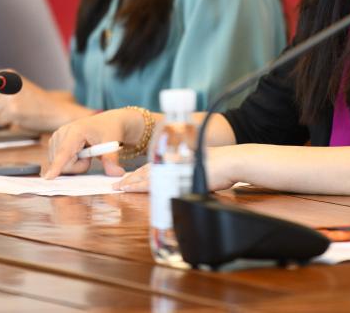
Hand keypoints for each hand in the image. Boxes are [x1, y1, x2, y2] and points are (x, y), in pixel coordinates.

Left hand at [0, 74, 55, 132]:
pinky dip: (6, 123)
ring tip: (14, 113)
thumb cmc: (34, 103)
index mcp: (7, 74)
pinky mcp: (13, 110)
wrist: (55, 111)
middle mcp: (7, 81)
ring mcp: (10, 95)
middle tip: (7, 111)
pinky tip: (18, 118)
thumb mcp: (15, 89)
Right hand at [44, 108, 145, 178]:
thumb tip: (117, 174)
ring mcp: (56, 137)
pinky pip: (58, 162)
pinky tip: (77, 152)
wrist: (107, 122)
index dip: (57, 166)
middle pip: (63, 164)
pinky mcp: (54, 142)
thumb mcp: (112, 143)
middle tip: (91, 155)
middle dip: (78, 166)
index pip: (65, 152)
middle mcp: (62, 132)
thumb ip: (111, 159)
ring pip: (60, 165)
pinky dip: (69, 162)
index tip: (48, 178)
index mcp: (76, 130)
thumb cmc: (110, 130)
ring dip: (74, 164)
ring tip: (85, 152)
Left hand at [115, 145, 238, 192]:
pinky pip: (156, 182)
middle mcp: (173, 161)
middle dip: (131, 178)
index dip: (140, 173)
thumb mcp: (199, 168)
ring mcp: (174, 168)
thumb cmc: (220, 166)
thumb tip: (183, 181)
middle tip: (117, 184)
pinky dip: (143, 187)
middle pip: (147, 171)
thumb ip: (188, 173)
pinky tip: (134, 190)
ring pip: (148, 176)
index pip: (154, 167)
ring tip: (121, 187)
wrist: (231, 162)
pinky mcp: (176, 175)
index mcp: (177, 159)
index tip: (128, 179)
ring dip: (133, 182)